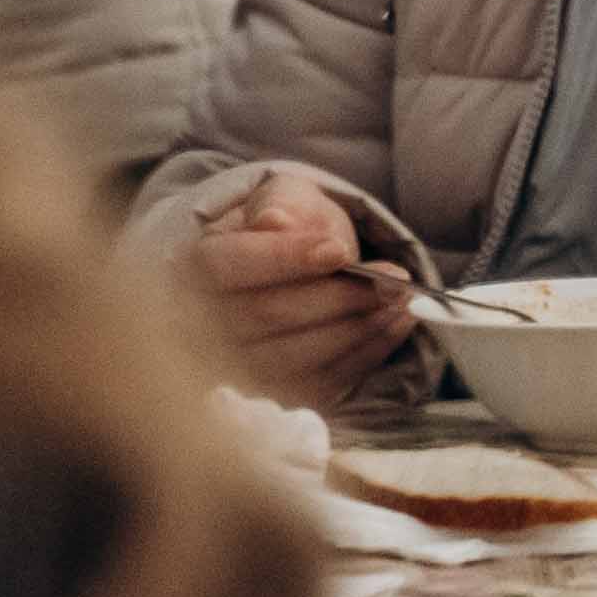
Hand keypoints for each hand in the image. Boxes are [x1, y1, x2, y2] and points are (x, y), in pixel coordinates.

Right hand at [186, 178, 414, 406]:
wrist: (289, 273)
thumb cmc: (285, 230)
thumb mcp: (284, 199)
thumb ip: (282, 204)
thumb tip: (275, 222)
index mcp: (194, 267)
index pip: (228, 265)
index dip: (284, 259)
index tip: (339, 251)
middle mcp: (201, 324)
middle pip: (268, 316)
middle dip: (339, 298)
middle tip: (394, 280)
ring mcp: (234, 369)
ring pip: (295, 358)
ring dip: (358, 330)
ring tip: (402, 302)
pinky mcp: (273, 397)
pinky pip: (318, 385)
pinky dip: (365, 356)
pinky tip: (395, 326)